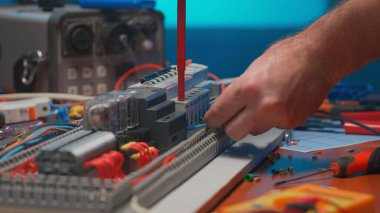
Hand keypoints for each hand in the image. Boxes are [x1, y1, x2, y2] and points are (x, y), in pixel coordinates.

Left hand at [204, 36, 337, 140]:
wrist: (319, 57)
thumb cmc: (287, 57)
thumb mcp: (253, 70)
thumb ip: (239, 91)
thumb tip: (228, 108)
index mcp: (247, 88)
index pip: (218, 114)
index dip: (213, 119)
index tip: (213, 121)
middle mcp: (262, 106)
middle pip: (233, 133)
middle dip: (232, 127)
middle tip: (234, 119)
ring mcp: (278, 117)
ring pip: (254, 131)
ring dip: (255, 122)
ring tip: (266, 103)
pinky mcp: (292, 123)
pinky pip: (273, 127)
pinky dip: (274, 119)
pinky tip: (282, 103)